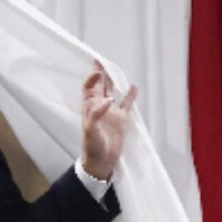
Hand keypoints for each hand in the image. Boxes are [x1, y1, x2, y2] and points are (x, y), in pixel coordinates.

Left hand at [80, 64, 137, 181]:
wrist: (102, 161)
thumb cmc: (92, 147)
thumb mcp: (91, 130)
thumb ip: (97, 114)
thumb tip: (106, 100)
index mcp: (89, 108)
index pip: (89, 87)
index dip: (92, 78)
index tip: (98, 71)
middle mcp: (100, 107)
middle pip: (99, 85)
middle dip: (100, 73)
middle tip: (101, 60)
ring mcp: (111, 112)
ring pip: (112, 91)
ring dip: (113, 81)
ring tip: (114, 68)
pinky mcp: (121, 119)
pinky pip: (127, 104)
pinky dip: (130, 95)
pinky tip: (133, 86)